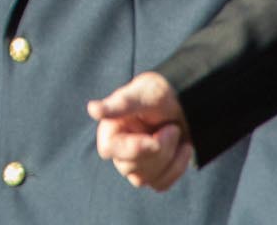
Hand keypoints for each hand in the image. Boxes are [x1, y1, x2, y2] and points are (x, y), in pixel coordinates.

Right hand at [89, 72, 192, 190]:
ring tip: (176, 132)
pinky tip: (184, 148)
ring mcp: (134, 165)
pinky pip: (160, 184)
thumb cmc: (158, 94)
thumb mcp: (143, 95)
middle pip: (130, 167)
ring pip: (145, 178)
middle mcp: (118, 149)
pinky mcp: (152, 174)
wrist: (184, 103)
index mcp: (110, 128)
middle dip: (158, 150)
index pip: (109, 149)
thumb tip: (93, 110)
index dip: (132, 149)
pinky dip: (176, 167)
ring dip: (168, 158)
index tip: (153, 142)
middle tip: (172, 128)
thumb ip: (120, 105)